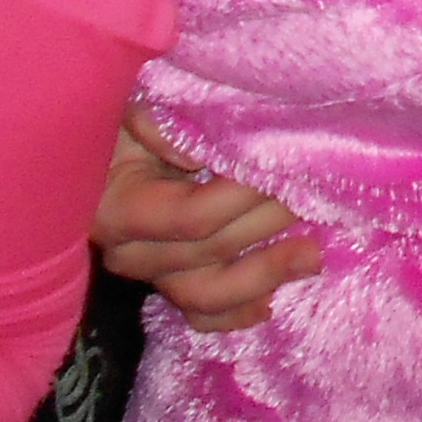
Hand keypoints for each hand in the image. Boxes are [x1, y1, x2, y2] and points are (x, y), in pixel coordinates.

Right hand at [94, 103, 319, 330]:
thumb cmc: (125, 121)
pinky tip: (273, 301)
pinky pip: (200, 314)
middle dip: (269, 221)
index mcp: (116, 209)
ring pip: (206, 293)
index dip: (242, 198)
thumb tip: (195, 157)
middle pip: (209, 251)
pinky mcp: (169, 282)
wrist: (103, 149)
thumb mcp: (134, 108)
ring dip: (264, 274)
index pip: (191, 217)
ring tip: (313, 255)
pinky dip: (236, 312)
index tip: (287, 169)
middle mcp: (129, 252)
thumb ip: (158, 126)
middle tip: (318, 192)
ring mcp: (151, 273)